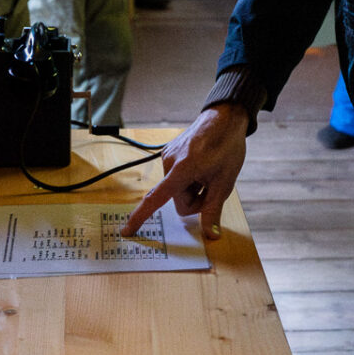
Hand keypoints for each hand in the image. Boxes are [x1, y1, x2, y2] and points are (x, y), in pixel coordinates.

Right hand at [121, 104, 248, 240]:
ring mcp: (167, 156)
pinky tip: (201, 166)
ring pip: (177, 189)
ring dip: (192, 188)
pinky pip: (176, 176)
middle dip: (194, 200)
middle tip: (212, 187)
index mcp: (181, 170)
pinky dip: (188, 178)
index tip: (126, 231)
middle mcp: (169, 162)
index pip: (155, 199)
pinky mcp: (169, 152)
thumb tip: (210, 235)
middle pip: (177, 200)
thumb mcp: (224, 183)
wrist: (224, 118)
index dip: (140, 217)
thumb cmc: (227, 148)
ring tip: (208, 172)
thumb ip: (213, 211)